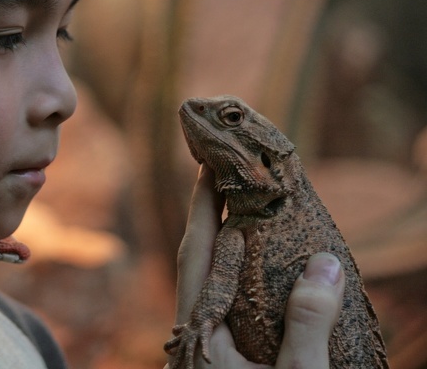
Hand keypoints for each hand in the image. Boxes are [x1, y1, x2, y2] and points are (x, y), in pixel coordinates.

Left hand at [165, 166, 345, 368]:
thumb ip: (307, 324)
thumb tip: (324, 263)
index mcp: (199, 331)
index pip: (196, 255)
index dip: (202, 209)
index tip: (209, 166)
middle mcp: (193, 332)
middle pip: (196, 260)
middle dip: (207, 213)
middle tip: (219, 169)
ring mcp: (203, 342)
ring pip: (207, 279)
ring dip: (220, 241)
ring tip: (237, 204)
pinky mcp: (219, 354)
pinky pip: (222, 299)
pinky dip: (234, 269)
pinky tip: (253, 259)